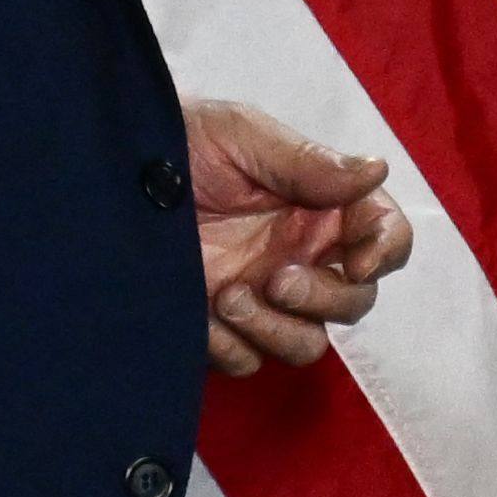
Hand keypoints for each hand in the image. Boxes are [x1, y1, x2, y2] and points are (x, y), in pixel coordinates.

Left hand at [183, 98, 413, 375]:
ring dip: (278, 330)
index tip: (360, 260)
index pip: (386, 236)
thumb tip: (378, 168)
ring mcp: (263, 295)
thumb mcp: (243, 136)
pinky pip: (248, 361)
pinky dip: (231, 347)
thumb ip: (309, 161)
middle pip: (354, 301)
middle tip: (277, 278)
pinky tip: (201, 314)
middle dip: (325, 298)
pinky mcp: (221, 326)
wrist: (109, 173)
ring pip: (307, 342)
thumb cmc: (184, 138)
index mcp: (321, 206)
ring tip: (230, 296)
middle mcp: (302, 254)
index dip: (387, 251)